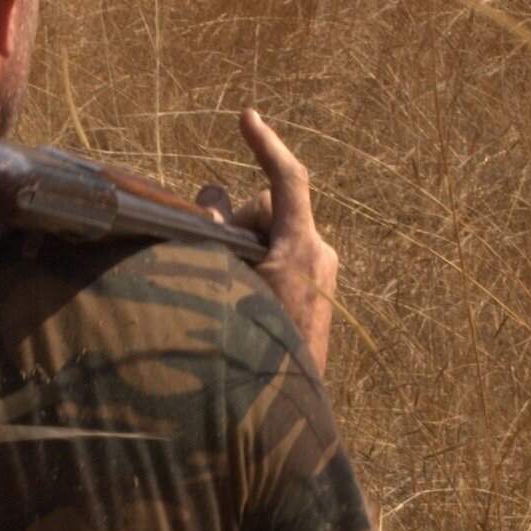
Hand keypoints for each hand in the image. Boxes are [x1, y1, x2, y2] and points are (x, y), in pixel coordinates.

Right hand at [229, 109, 338, 374]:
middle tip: (221, 256)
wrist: (288, 413)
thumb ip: (216, 238)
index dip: (264, 145)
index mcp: (301, 248)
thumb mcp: (229, 284)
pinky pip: (280, 256)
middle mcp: (318, 255)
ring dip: (246, 246)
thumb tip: (210, 201)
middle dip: (240, 221)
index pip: (287, 180)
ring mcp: (320, 274)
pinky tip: (243, 297)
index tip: (245, 117)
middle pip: (268, 207)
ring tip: (234, 287)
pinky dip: (257, 263)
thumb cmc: (254, 349)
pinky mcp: (316, 293)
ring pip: (271, 232)